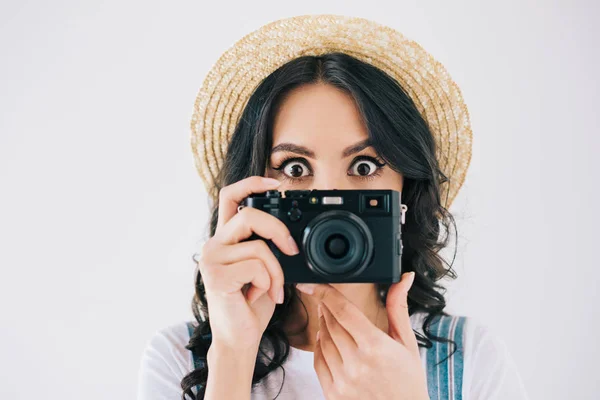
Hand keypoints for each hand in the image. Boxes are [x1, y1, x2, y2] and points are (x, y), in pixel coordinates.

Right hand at [197, 176, 298, 351]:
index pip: (231, 196)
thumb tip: (291, 235)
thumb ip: (268, 246)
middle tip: (292, 250)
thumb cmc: (251, 303)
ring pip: (259, 246)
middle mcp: (214, 244)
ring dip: (276, 271)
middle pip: (249, 215)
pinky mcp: (216, 276)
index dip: (252, 183)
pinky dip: (268, 283)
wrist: (240, 337)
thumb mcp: (264, 268)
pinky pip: (256, 267)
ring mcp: (212, 259)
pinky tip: (260, 296)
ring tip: (273, 289)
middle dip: (279, 231)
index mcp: (225, 237)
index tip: (276, 184)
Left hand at [295, 272, 428, 399]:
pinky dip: (319, 346)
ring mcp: (343, 380)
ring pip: (323, 341)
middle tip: (325, 298)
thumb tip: (404, 278)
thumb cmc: (409, 380)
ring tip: (327, 316)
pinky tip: (324, 338)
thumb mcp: (407, 342)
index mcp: (375, 347)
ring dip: (323, 325)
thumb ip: (398, 307)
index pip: (343, 311)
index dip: (324, 293)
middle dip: (326, 307)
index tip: (311, 284)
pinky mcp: (334, 393)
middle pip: (331, 323)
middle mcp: (357, 363)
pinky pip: (318, 362)